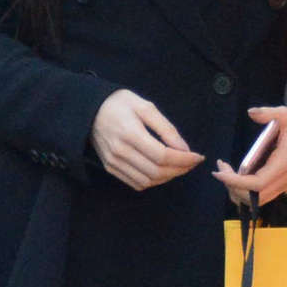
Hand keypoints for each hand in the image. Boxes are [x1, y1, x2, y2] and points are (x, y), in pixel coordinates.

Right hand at [89, 89, 203, 190]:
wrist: (89, 110)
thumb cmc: (119, 104)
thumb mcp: (145, 107)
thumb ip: (166, 128)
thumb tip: (185, 149)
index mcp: (130, 133)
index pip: (163, 156)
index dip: (184, 160)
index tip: (197, 156)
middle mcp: (120, 152)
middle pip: (157, 171)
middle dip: (180, 170)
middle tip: (192, 162)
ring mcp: (114, 162)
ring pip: (148, 181)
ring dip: (168, 177)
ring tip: (179, 167)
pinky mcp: (110, 168)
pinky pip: (136, 183)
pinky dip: (153, 181)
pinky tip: (162, 172)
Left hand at [214, 107, 286, 207]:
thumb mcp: (286, 113)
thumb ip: (268, 113)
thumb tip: (251, 112)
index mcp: (283, 165)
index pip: (257, 184)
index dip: (236, 182)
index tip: (219, 172)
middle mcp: (283, 180)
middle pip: (254, 197)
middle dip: (233, 187)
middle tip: (221, 169)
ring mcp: (282, 185)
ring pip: (255, 201)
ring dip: (237, 191)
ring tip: (226, 172)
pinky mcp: (280, 185)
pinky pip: (259, 197)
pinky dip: (244, 191)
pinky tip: (235, 175)